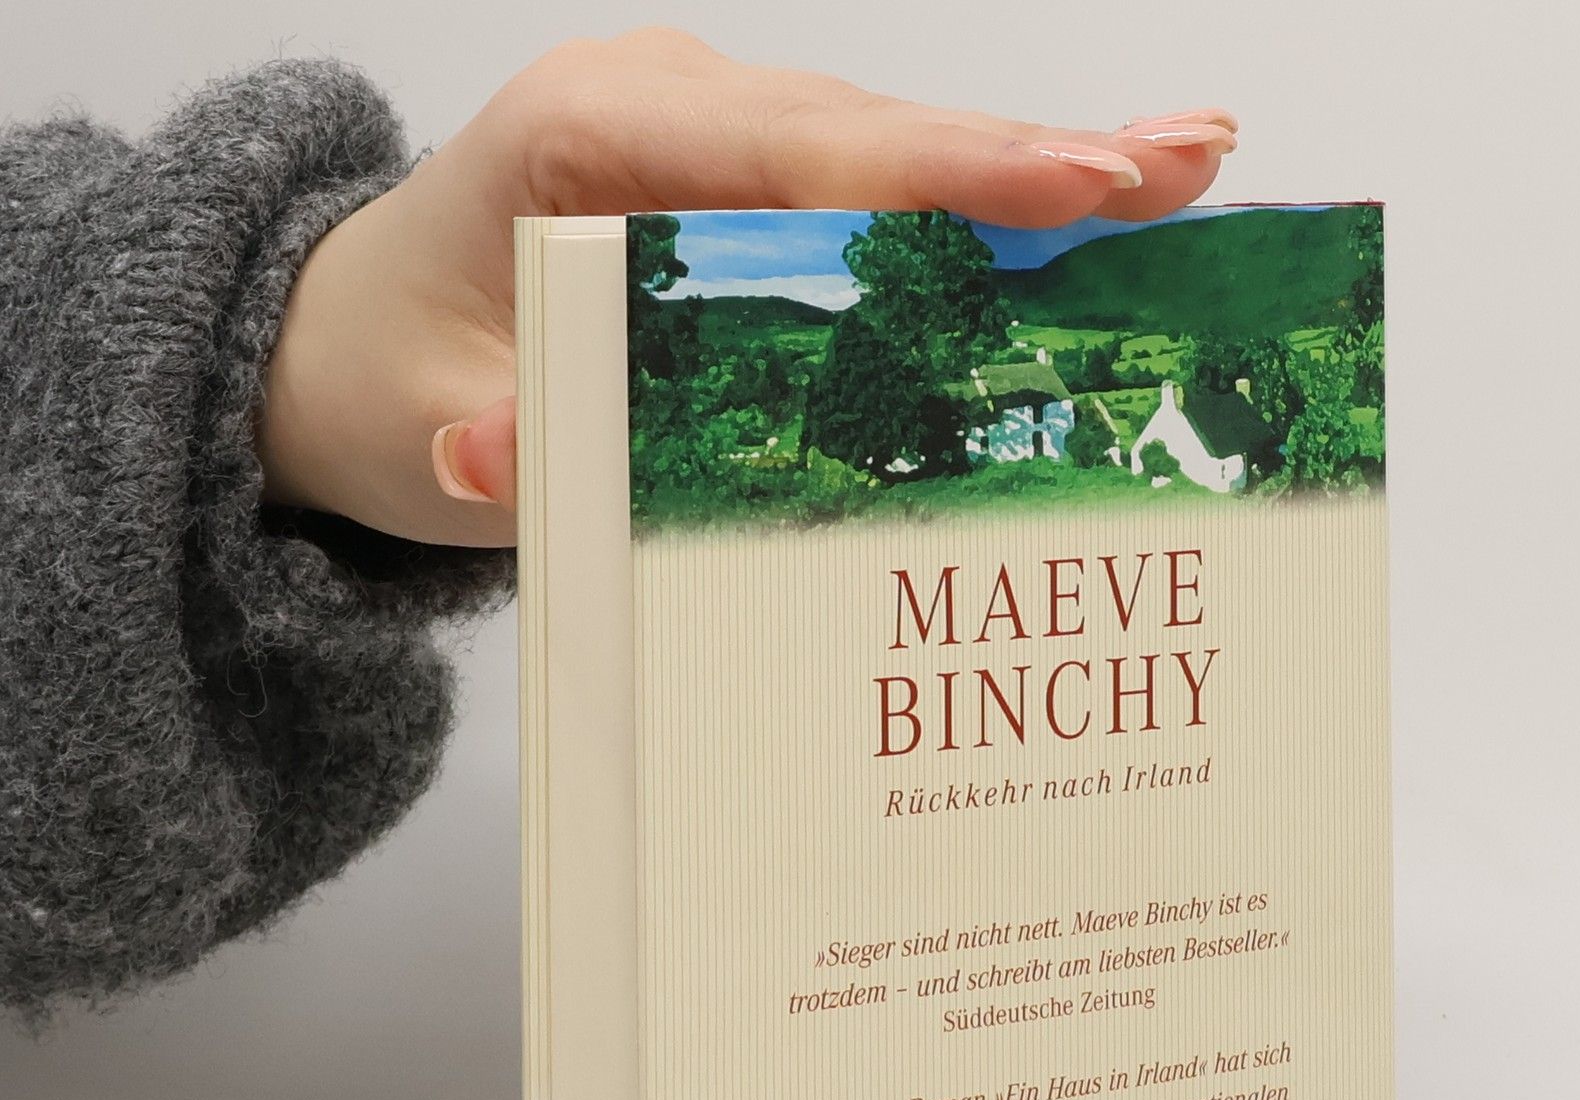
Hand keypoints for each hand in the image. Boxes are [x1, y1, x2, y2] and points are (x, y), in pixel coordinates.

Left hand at [256, 30, 1234, 547]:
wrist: (354, 340)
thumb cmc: (396, 368)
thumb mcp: (418, 432)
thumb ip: (476, 455)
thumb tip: (509, 462)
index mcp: (586, 137)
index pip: (790, 151)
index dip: (939, 175)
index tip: (1069, 185)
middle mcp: (668, 114)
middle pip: (872, 133)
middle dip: (1027, 160)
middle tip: (1180, 170)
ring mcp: (716, 143)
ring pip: (894, 153)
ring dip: (1032, 177)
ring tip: (1180, 180)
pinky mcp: (748, 192)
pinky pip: (879, 193)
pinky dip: (985, 211)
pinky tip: (1093, 211)